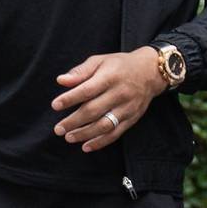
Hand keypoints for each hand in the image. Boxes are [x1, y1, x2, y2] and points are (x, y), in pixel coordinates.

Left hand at [52, 48, 167, 151]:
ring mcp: (127, 107)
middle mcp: (120, 93)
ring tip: (69, 137)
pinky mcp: (132, 118)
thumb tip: (61, 81)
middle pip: (94, 110)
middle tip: (58, 129)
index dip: (70, 98)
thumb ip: (81, 71)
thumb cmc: (120, 65)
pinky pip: (116, 133)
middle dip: (73, 121)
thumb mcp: (101, 61)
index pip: (87, 90)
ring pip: (104, 125)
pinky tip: (86, 146)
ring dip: (85, 134)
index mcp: (110, 76)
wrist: (151, 72)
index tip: (55, 105)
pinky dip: (100, 142)